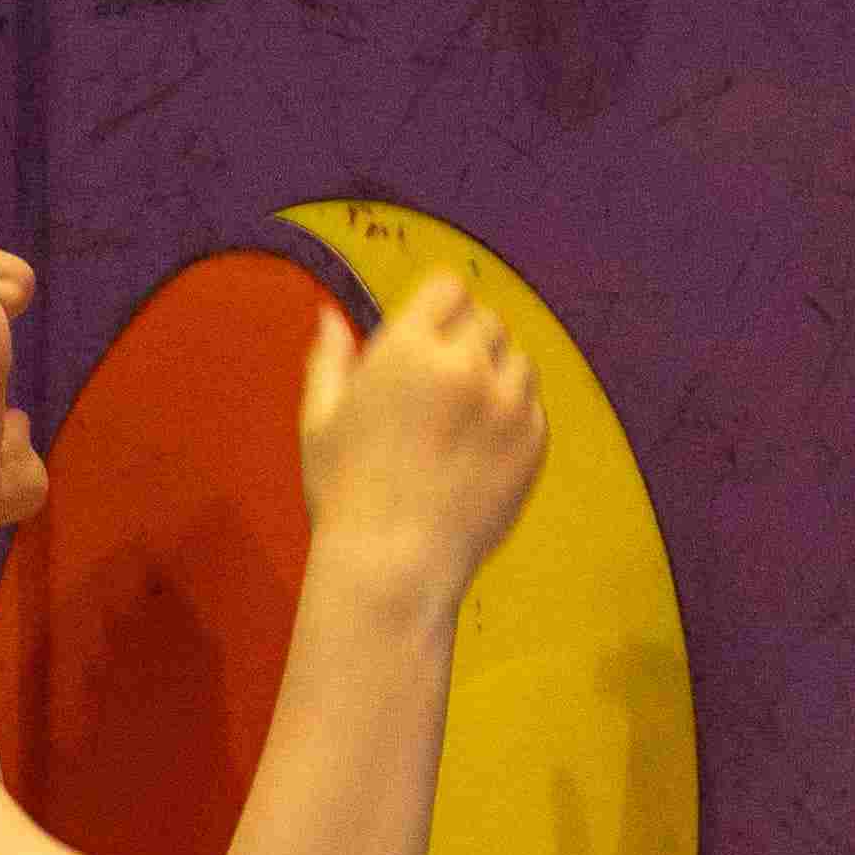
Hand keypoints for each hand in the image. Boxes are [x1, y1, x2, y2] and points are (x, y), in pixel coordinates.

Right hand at [297, 263, 546, 602]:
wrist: (393, 566)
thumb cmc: (346, 493)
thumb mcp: (321, 421)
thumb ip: (330, 359)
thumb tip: (331, 316)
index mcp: (408, 348)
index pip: (450, 289)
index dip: (439, 311)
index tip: (428, 341)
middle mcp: (464, 366)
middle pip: (488, 322)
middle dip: (467, 345)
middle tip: (441, 392)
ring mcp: (506, 405)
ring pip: (517, 362)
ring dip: (496, 379)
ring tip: (461, 424)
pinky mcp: (533, 442)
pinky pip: (533, 407)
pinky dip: (513, 419)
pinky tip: (477, 454)